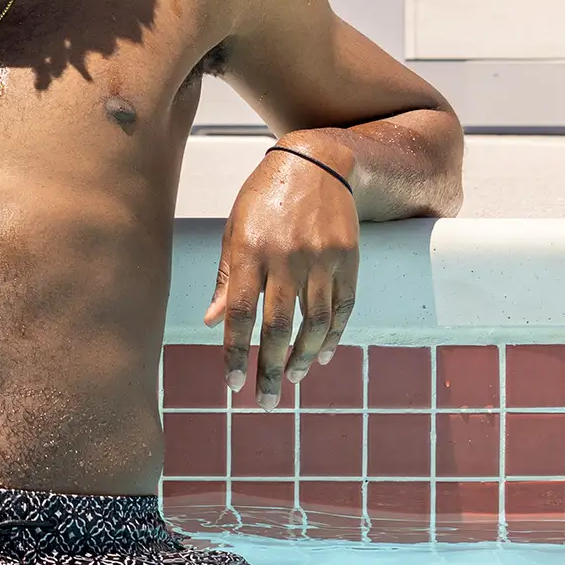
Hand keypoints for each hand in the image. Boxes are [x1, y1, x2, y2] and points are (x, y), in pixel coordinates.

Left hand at [205, 137, 360, 407]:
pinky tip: (320, 357)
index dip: (236, 352)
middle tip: (263, 401)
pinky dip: (332, 338)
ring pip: (314, 324)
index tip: (231, 384)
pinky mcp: (350, 260)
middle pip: (278, 328)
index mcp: (250, 251)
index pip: (241, 314)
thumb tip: (214, 322)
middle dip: (268, 369)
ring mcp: (322, 261)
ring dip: (301, 358)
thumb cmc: (263, 198)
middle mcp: (287, 259)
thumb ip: (227, 277)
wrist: (316, 163)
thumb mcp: (235, 230)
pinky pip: (343, 309)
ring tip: (289, 380)